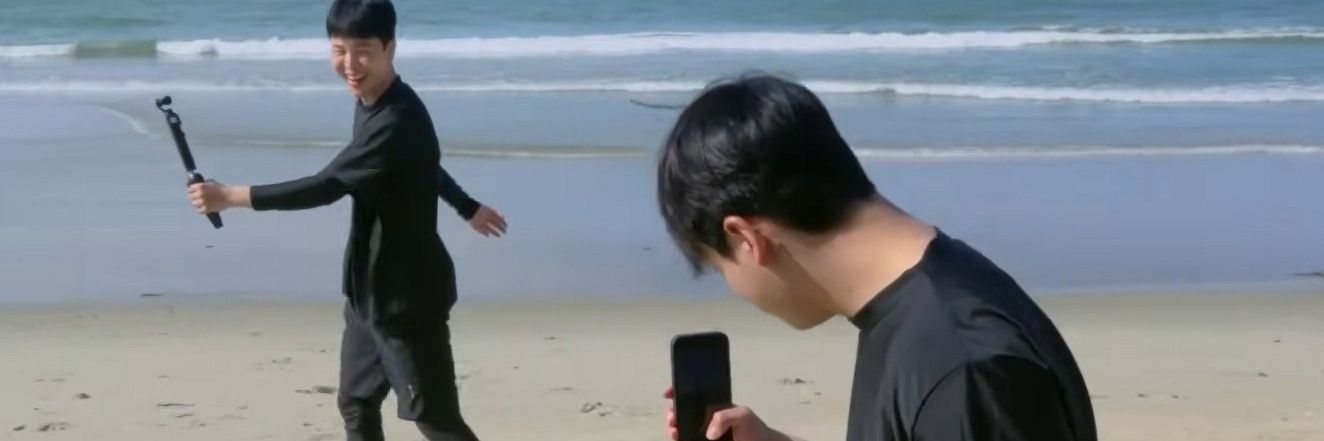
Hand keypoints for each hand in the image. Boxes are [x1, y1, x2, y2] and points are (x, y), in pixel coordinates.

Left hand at [186, 180, 233, 213]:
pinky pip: (199, 211)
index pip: (189, 189)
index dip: (191, 191)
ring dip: (197, 203)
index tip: (192, 192)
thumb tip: (195, 186)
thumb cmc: (221, 189)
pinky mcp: (206, 209)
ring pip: (194, 204)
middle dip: (194, 197)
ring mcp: (203, 202)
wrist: (229, 196)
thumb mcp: (211, 183)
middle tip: (198, 198)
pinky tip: (204, 208)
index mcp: (200, 186)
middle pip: (190, 197)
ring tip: (202, 203)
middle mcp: (200, 194)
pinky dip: (201, 210)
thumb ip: (203, 184)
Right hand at [468, 205, 506, 236]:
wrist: (468, 208)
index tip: (506, 226)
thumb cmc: (479, 209)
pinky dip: (485, 233)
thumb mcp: (488, 209)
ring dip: (495, 233)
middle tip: (505, 232)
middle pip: (496, 224)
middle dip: (501, 229)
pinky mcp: (476, 226)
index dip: (503, 223)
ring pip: (490, 229)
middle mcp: (486, 218)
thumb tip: (503, 217)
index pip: (499, 219)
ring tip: (499, 236)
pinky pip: (482, 231)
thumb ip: (495, 213)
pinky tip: (488, 235)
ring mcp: (481, 222)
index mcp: (490, 213)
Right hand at [664, 388, 793, 440]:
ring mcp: (704, 434)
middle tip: (672, 419)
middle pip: (682, 413)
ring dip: (673, 429)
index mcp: (714, 406)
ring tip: (674, 432)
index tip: (668, 393)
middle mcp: (706, 419)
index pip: (693, 395)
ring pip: (681, 429)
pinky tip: (679, 438)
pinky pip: (687, 440)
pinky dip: (680, 439)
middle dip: (672, 414)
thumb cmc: (754, 430)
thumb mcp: (743, 415)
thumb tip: (708, 433)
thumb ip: (725, 417)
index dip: (678, 392)